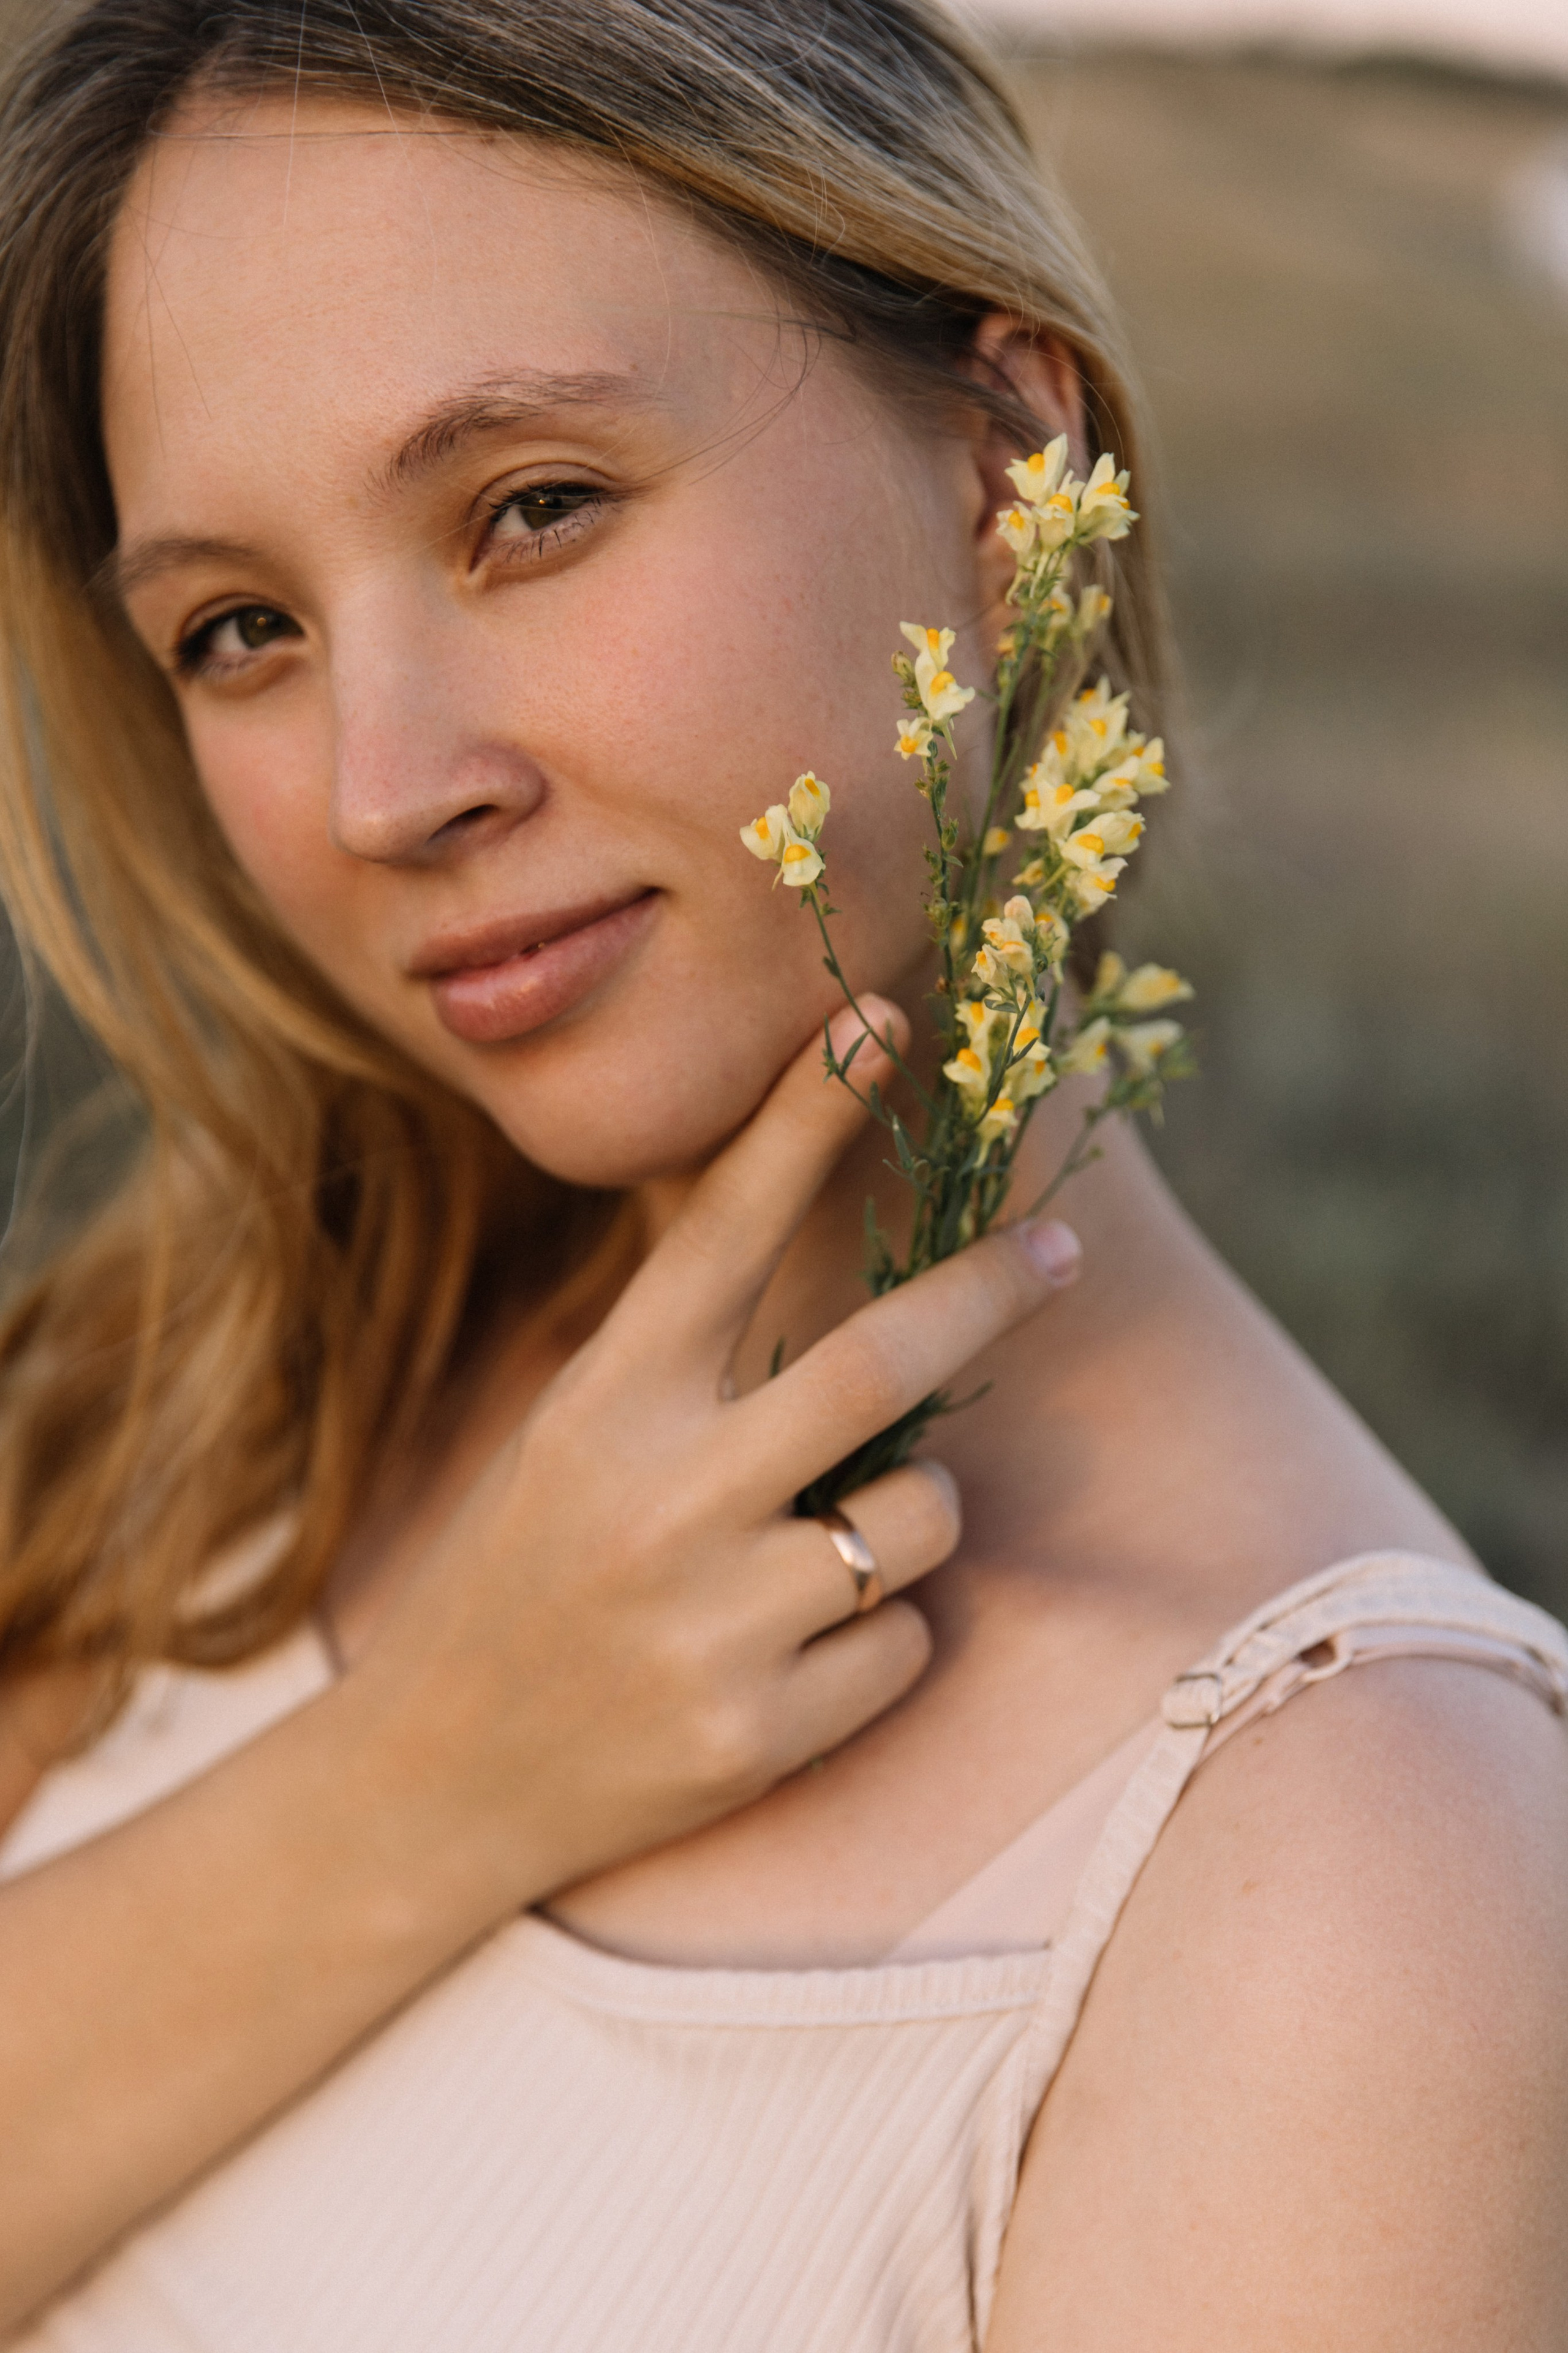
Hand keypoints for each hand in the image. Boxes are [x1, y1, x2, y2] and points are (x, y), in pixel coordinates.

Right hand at [351, 998, 1082, 1915]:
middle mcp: (660, 1496)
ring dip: (910, 1516)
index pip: (720, 1227)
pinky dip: (876, 1641)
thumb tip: (842, 1267)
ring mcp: (711, 1621)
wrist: (428, 1778)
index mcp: (607, 1402)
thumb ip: (689, 1363)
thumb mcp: (574, 1434)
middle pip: (879, 1362)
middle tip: (1059, 1251)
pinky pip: (906, 1643)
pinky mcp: (757, 1734)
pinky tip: (781, 1664)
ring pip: (921, 1516)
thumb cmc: (526, 1573)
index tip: (882, 1014)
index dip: (806, 1114)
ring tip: (816, 1555)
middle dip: (986, 1292)